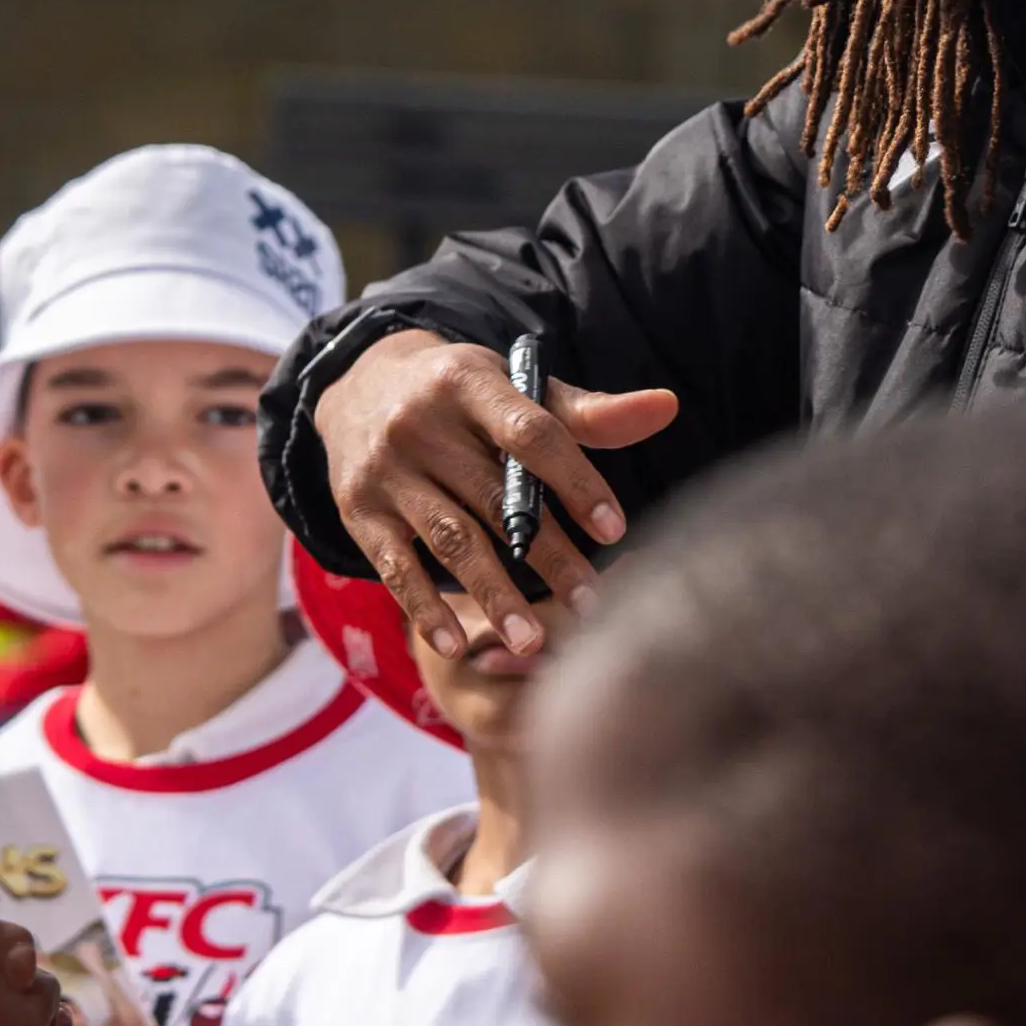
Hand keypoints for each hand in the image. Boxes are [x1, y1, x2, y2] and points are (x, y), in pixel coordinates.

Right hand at [318, 331, 677, 658]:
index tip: (614, 530)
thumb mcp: (513, 387)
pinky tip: (458, 644)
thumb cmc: (461, 396)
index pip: (531, 432)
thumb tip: (667, 408)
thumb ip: (586, 413)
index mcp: (469, 381)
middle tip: (592, 605)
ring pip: (450, 539)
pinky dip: (426, 607)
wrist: (357, 386)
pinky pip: (394, 566)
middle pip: (495, 499)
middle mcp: (422, 423)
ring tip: (534, 641)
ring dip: (495, 594)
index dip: (575, 481)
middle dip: (549, 556)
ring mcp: (386, 470)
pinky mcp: (358, 511)